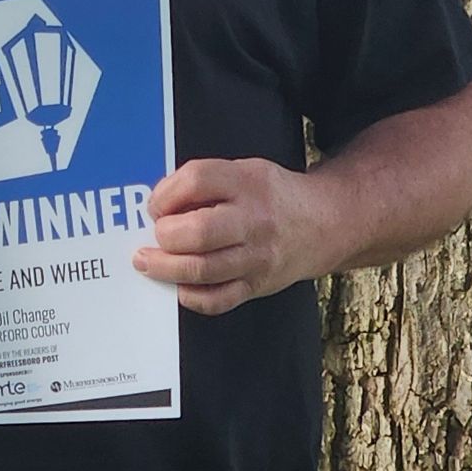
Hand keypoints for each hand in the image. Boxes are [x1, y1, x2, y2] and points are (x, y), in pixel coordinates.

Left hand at [133, 156, 335, 315]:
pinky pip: (219, 299)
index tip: (156, 204)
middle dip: (165, 235)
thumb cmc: (270, 195)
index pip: (196, 181)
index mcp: (246, 182)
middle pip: (198, 232)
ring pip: (203, 270)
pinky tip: (179, 286)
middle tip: (155, 234)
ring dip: (166, 268)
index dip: (165, 194)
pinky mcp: (258, 285)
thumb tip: (158, 204)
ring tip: (148, 262)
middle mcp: (254, 220)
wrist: (323, 224)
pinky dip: (191, 297)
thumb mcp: (241, 171)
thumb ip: (201, 182)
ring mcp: (257, 257)